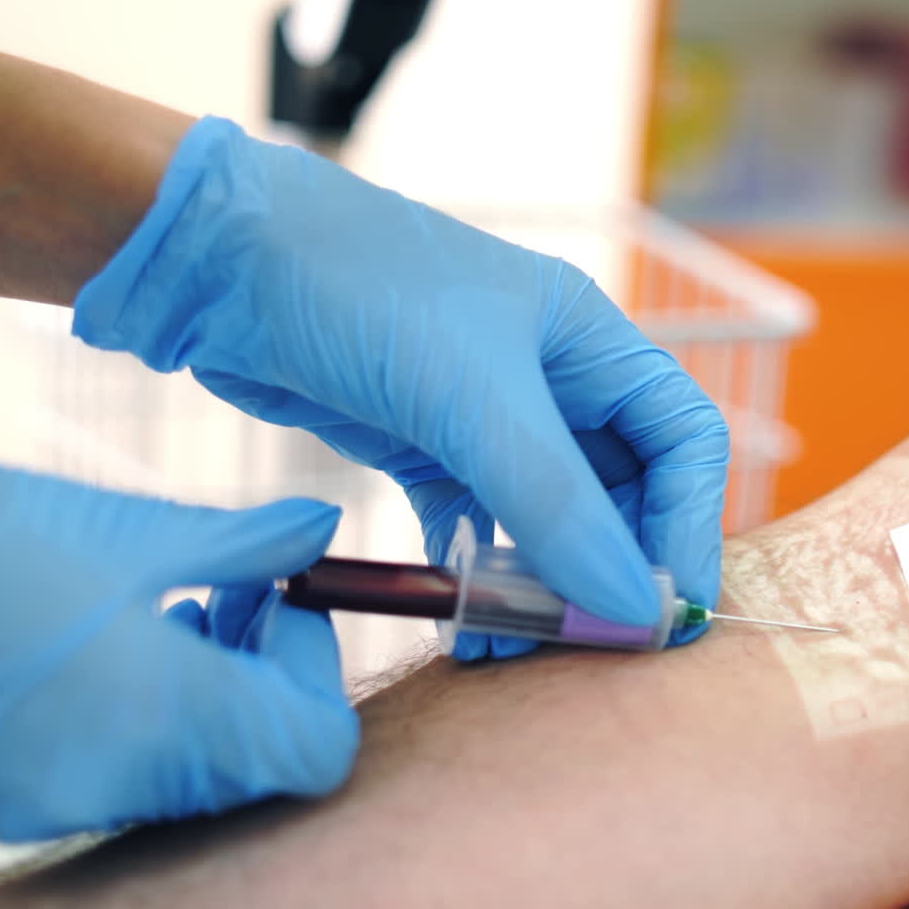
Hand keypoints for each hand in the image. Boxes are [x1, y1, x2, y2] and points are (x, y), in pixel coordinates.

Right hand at [0, 459, 356, 841]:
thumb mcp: (126, 532)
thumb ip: (243, 543)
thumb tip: (321, 528)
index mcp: (161, 712)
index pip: (314, 752)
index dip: (317, 677)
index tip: (285, 604)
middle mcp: (119, 782)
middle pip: (262, 765)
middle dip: (272, 679)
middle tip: (244, 597)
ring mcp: (61, 804)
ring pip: (202, 777)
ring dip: (222, 698)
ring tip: (187, 611)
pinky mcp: (17, 803)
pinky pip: (134, 782)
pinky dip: (161, 723)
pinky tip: (126, 649)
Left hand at [73, 118, 729, 657]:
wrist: (219, 264)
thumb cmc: (359, 289)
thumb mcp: (471, 396)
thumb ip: (554, 505)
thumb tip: (631, 606)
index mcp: (590, 344)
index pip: (683, 442)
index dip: (689, 525)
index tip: (670, 607)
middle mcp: (550, 384)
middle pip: (620, 495)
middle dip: (611, 571)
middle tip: (594, 643)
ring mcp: (485, 422)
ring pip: (546, 525)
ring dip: (542, 590)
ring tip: (520, 644)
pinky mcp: (424, 453)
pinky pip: (474, 534)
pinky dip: (476, 582)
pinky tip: (465, 628)